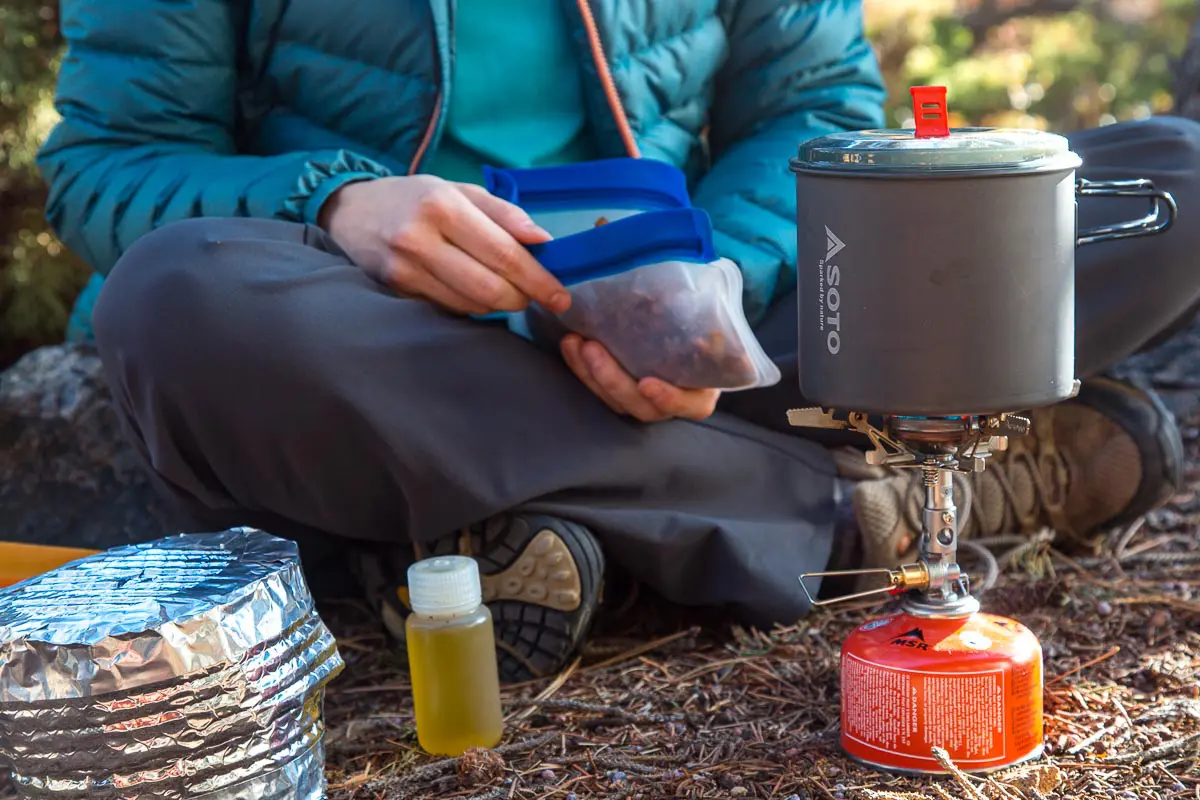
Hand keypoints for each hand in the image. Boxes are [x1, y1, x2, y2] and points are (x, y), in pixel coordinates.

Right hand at [319, 176, 570, 315]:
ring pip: (471, 305)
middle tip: (533, 296)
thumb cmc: (414, 199)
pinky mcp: (396, 292)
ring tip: (503, 290)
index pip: (504, 253)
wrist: (349, 212)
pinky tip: (472, 291)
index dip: (538, 279)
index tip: (561, 296)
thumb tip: (544, 241)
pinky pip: (449, 309)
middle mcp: (420, 239)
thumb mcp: (458, 190)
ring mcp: (405, 270)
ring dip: (497, 304)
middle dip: (522, 298)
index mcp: (443, 206)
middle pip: (490, 287)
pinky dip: (471, 306)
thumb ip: (505, 213)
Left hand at [561, 334, 720, 421]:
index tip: (647, 383)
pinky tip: (569, 344)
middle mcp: (666, 406)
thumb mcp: (715, 336)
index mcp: (697, 398)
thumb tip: (704, 337)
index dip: (666, 398)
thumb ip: (712, 339)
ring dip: (589, 373)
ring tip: (574, 344)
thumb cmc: (707, 338)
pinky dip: (580, 366)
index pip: (685, 406)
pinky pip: (596, 385)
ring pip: (612, 398)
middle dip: (611, 380)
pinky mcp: (617, 390)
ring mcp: (639, 400)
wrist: (689, 333)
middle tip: (592, 349)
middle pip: (638, 405)